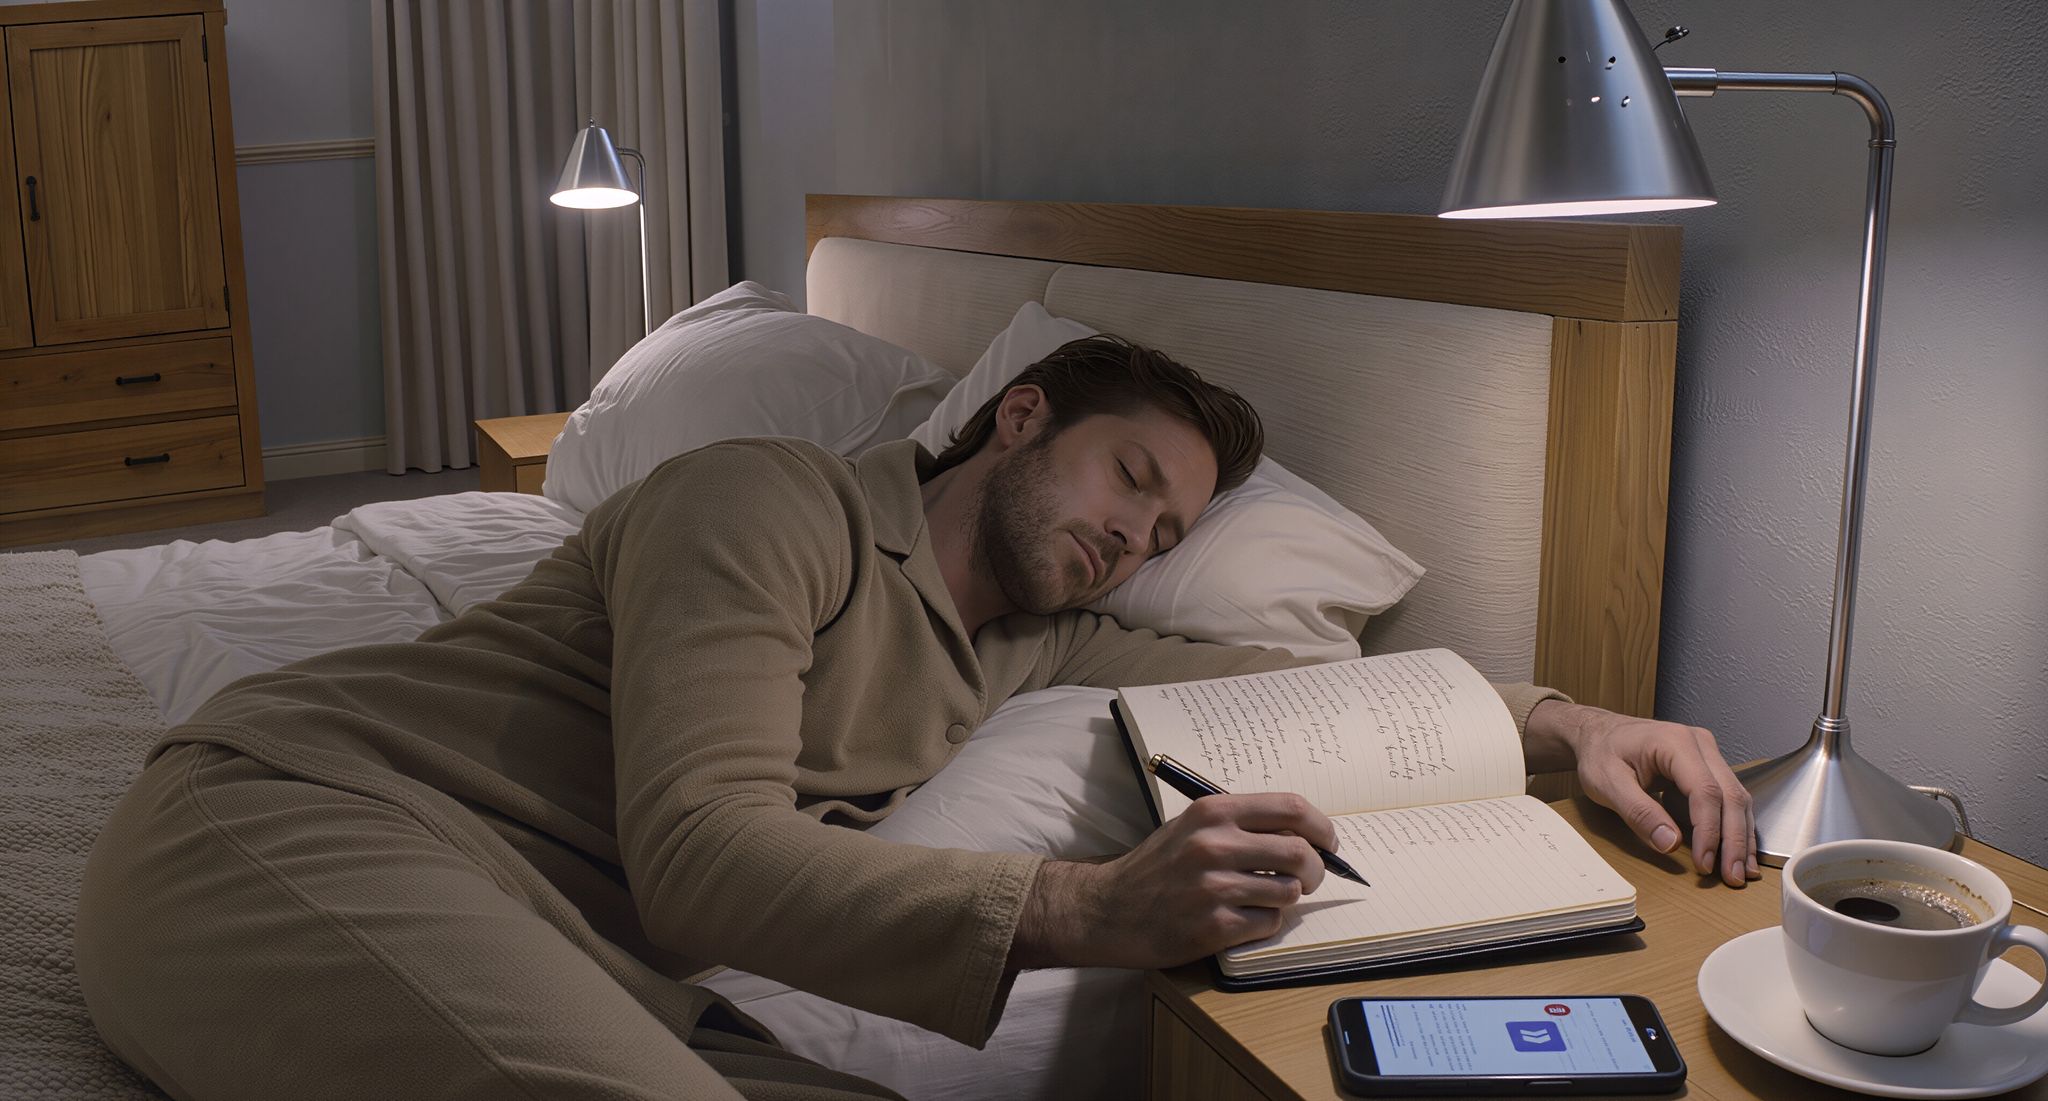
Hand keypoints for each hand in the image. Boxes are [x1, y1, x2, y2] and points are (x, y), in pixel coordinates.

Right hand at [1009, 793, 1333, 970]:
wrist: (1108, 909)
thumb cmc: (1156, 868)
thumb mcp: (1192, 827)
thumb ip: (1242, 825)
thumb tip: (1305, 835)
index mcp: (1213, 812)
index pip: (1291, 808)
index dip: (1322, 827)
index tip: (1329, 842)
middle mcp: (1214, 845)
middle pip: (1300, 853)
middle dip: (1317, 869)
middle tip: (1310, 878)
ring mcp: (1214, 887)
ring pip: (1289, 892)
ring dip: (1287, 899)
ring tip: (1264, 898)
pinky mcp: (1214, 926)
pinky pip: (1269, 923)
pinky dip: (1264, 923)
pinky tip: (1241, 919)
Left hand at [1526, 700, 1759, 887]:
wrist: (1600, 734)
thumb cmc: (1601, 753)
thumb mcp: (1607, 784)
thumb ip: (1639, 813)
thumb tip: (1671, 844)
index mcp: (1675, 742)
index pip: (1705, 790)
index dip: (1708, 831)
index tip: (1704, 863)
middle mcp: (1700, 744)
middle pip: (1730, 795)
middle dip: (1735, 840)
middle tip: (1733, 877)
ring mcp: (1708, 754)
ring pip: (1736, 798)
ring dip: (1741, 837)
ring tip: (1741, 872)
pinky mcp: (1708, 767)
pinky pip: (1728, 799)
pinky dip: (1734, 827)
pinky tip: (1737, 853)